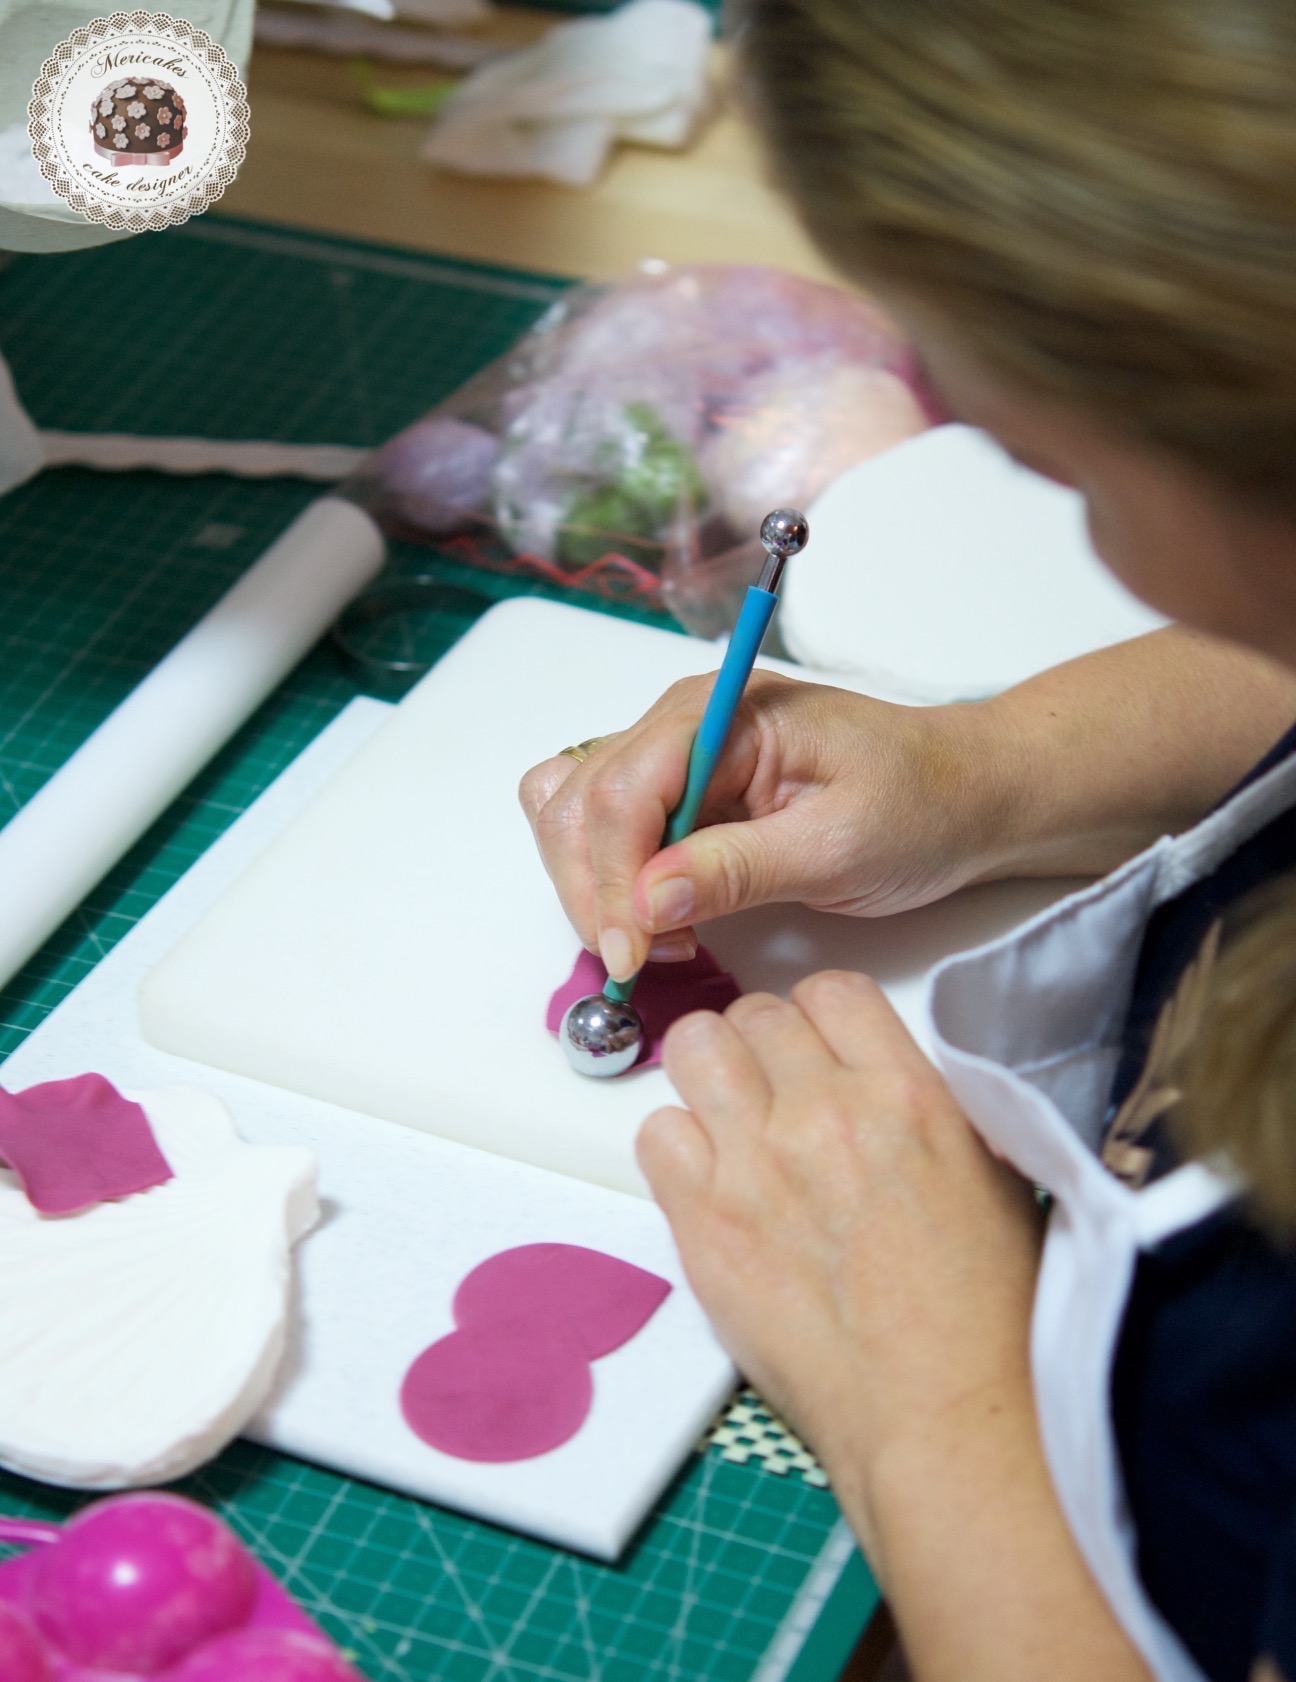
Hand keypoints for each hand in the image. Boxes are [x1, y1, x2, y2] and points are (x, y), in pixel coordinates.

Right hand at [518, 672, 995, 980]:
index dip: (611, 879)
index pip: (623, 791)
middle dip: (594, 890)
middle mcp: (682, 721)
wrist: (964, 794)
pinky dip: (607, 880)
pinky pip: (605, 830)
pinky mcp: (680, 793)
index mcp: (723, 711)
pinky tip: (658, 918)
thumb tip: (649, 900)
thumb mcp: (840, 845)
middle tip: (642, 961)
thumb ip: (740, 869)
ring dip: (592, 886)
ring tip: (658, 940)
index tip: (632, 953)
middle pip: (580, 802)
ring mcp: (674, 754)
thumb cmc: (920, 804)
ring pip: (575, 815)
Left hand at [639, 974, 1163, 1681]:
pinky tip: (708, 1181)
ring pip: (694, 1049)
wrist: (942, 1415)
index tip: (815, 1048)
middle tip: (770, 1091)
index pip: (832, 990)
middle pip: (754, 1014)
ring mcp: (755, 1164)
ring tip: (728, 1120)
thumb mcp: (990, 1177)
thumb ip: (925, 1109)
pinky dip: (675, 1146)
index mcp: (906, 1094)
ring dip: (708, 1074)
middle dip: (760, 1045)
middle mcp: (824, 1113)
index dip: (817, 1017)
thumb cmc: (984, 1320)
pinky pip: (654, 1134)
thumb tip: (880, 1082)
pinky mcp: (703, 1223)